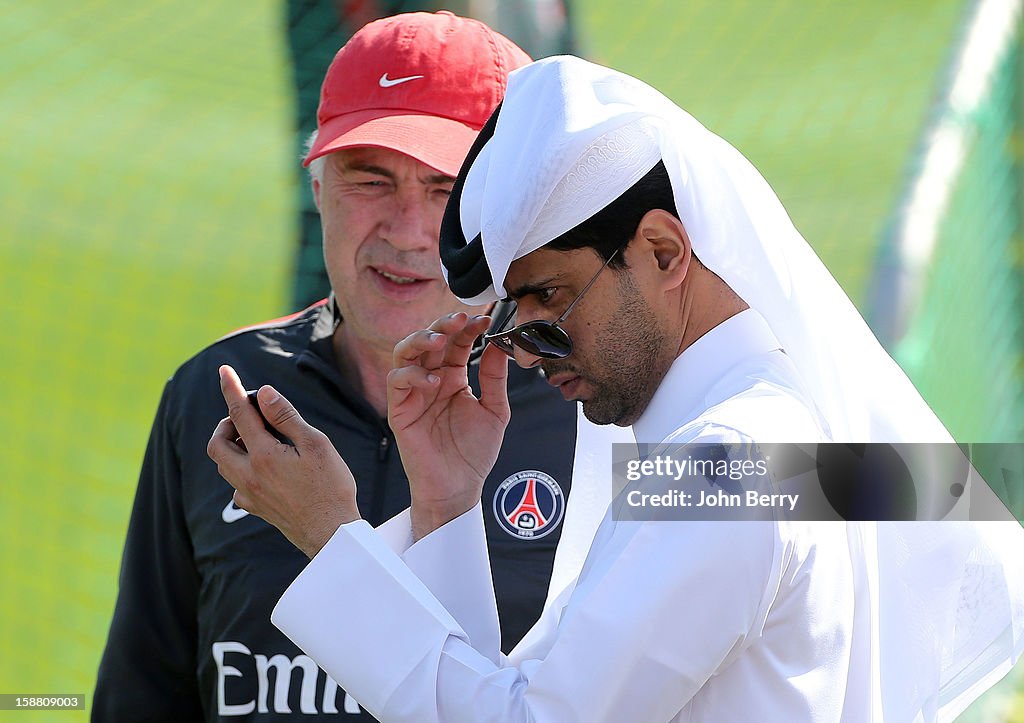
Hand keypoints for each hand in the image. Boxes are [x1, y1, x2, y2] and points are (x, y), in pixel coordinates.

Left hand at [207, 365, 359, 556]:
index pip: (240, 413)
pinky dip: (242, 468)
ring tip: (258, 437)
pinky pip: (236, 484)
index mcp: (264, 455)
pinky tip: (264, 468)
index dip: (231, 389)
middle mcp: (248, 475)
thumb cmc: (330, 487)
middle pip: (217, 442)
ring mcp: (249, 495)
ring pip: (224, 464)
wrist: (331, 534)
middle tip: (249, 416)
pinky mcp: (255, 508)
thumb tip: (263, 393)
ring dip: (232, 445)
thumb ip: (286, 417)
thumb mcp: (316, 444)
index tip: (223, 371)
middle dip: (227, 423)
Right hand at [388, 312, 510, 538]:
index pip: (457, 343)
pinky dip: (413, 375)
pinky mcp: (399, 410)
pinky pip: (397, 382)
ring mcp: (413, 393)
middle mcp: (431, 380)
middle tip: (460, 318)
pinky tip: (435, 380)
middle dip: (442, 325)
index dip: (468, 328)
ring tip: (440, 339)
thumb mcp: (495, 411)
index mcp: (453, 378)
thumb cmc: (474, 453)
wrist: (458, 487)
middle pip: (429, 340)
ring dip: (420, 340)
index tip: (485, 319)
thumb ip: (495, 378)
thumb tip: (500, 344)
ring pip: (405, 353)